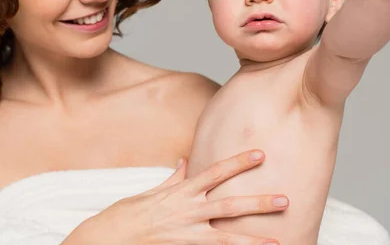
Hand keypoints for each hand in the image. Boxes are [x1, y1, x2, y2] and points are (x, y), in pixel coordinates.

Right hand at [77, 150, 287, 244]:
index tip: (261, 154)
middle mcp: (186, 213)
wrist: (104, 241)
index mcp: (180, 193)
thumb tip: (186, 161)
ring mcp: (185, 236)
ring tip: (278, 243)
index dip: (239, 162)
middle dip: (258, 203)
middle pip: (229, 205)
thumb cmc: (124, 216)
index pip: (215, 172)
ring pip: (226, 238)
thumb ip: (173, 178)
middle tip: (285, 199)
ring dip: (254, 241)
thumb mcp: (150, 193)